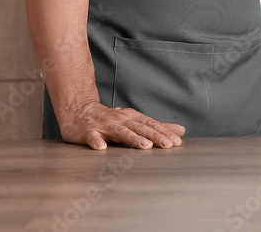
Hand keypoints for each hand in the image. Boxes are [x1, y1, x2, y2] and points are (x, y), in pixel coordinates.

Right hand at [58, 99, 185, 149]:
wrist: (79, 111)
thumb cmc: (110, 119)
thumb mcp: (134, 121)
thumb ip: (157, 127)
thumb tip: (181, 131)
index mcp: (132, 117)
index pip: (151, 125)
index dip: (164, 133)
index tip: (177, 142)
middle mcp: (120, 119)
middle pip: (140, 128)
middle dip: (154, 136)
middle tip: (167, 145)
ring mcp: (104, 126)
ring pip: (121, 132)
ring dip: (133, 138)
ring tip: (145, 146)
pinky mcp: (88, 132)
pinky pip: (93, 137)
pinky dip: (97, 142)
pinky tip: (102, 148)